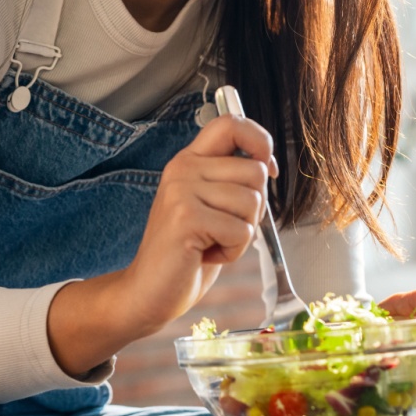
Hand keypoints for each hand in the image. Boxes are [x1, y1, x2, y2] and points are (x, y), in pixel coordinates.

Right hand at [118, 114, 278, 333]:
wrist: (148, 291)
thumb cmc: (187, 253)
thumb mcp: (210, 206)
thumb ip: (231, 181)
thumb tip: (267, 164)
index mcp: (189, 161)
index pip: (231, 123)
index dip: (260, 140)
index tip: (266, 168)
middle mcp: (183, 169)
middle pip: (255, 171)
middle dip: (253, 208)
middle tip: (222, 227)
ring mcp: (182, 191)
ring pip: (252, 203)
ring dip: (241, 233)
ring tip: (211, 242)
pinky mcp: (186, 218)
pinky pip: (241, 231)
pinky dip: (233, 251)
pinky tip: (206, 255)